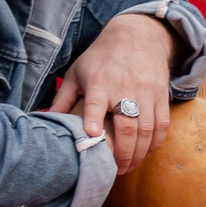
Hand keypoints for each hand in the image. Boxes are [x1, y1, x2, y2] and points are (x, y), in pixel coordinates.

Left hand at [51, 12, 176, 172]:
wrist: (137, 36)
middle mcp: (123, 87)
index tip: (92, 136)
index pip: (96, 101)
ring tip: (129, 166)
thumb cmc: (101, 58)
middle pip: (127, 125)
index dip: (93, 118)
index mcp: (99, 81)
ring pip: (146, 129)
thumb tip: (43, 120)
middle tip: (115, 170)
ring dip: (139, 153)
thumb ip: (62, 98)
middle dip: (122, 153)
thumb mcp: (77, 72)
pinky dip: (155, 143)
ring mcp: (145, 91)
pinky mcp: (161, 94)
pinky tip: (145, 153)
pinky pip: (162, 124)